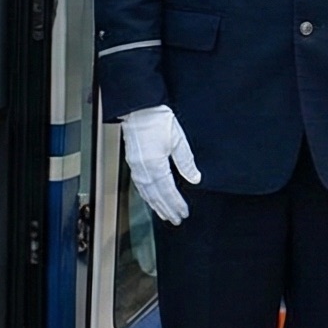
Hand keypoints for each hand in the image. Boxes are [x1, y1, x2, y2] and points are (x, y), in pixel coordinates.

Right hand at [122, 105, 198, 224]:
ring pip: (146, 192)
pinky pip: (139, 185)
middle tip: (175, 220)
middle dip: (166, 209)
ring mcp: (136, 166)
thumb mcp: (178, 141)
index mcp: (155, 165)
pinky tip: (151, 198)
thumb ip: (186, 162)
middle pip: (155, 195)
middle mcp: (143, 169)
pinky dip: (147, 195)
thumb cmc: (158, 120)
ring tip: (164, 214)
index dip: (176, 204)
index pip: (168, 191)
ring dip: (156, 205)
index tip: (183, 213)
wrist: (139, 108)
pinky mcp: (133, 162)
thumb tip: (195, 179)